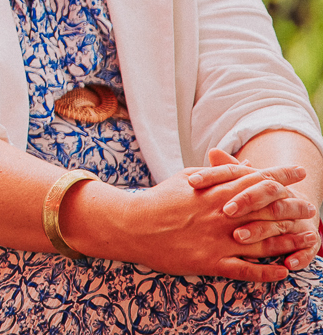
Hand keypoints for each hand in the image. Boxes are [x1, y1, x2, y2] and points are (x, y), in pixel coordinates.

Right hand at [90, 166, 314, 281]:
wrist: (133, 225)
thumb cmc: (160, 200)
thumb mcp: (188, 178)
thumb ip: (218, 174)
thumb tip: (245, 165)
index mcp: (216, 192)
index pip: (257, 180)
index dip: (282, 176)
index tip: (299, 172)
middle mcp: (222, 215)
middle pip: (268, 211)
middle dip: (294, 209)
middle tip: (311, 209)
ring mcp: (217, 240)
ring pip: (264, 242)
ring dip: (289, 242)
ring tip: (307, 240)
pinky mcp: (210, 261)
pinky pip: (245, 270)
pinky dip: (266, 272)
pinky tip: (282, 271)